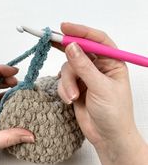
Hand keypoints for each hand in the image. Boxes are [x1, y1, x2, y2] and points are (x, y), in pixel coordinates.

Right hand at [54, 22, 147, 164]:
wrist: (107, 136)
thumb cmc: (114, 113)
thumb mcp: (100, 87)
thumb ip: (84, 67)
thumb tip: (71, 46)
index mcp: (112, 63)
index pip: (96, 41)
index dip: (81, 32)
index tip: (64, 28)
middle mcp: (97, 67)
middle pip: (78, 51)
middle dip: (66, 51)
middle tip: (51, 42)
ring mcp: (85, 77)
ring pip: (67, 68)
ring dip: (67, 82)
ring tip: (72, 96)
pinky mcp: (74, 87)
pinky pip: (63, 81)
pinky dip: (63, 89)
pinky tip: (70, 100)